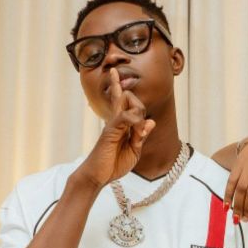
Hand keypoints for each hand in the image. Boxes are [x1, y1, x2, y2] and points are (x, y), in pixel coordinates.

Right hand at [75, 68, 155, 188]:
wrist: (96, 176)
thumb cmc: (112, 164)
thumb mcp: (133, 151)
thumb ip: (141, 136)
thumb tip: (151, 121)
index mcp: (120, 124)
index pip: (121, 100)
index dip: (117, 85)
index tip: (113, 71)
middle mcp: (115, 120)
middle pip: (128, 97)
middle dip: (139, 106)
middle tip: (139, 131)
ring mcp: (113, 124)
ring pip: (127, 101)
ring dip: (138, 111)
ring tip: (137, 133)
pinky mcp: (110, 130)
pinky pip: (125, 116)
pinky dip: (136, 121)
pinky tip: (138, 133)